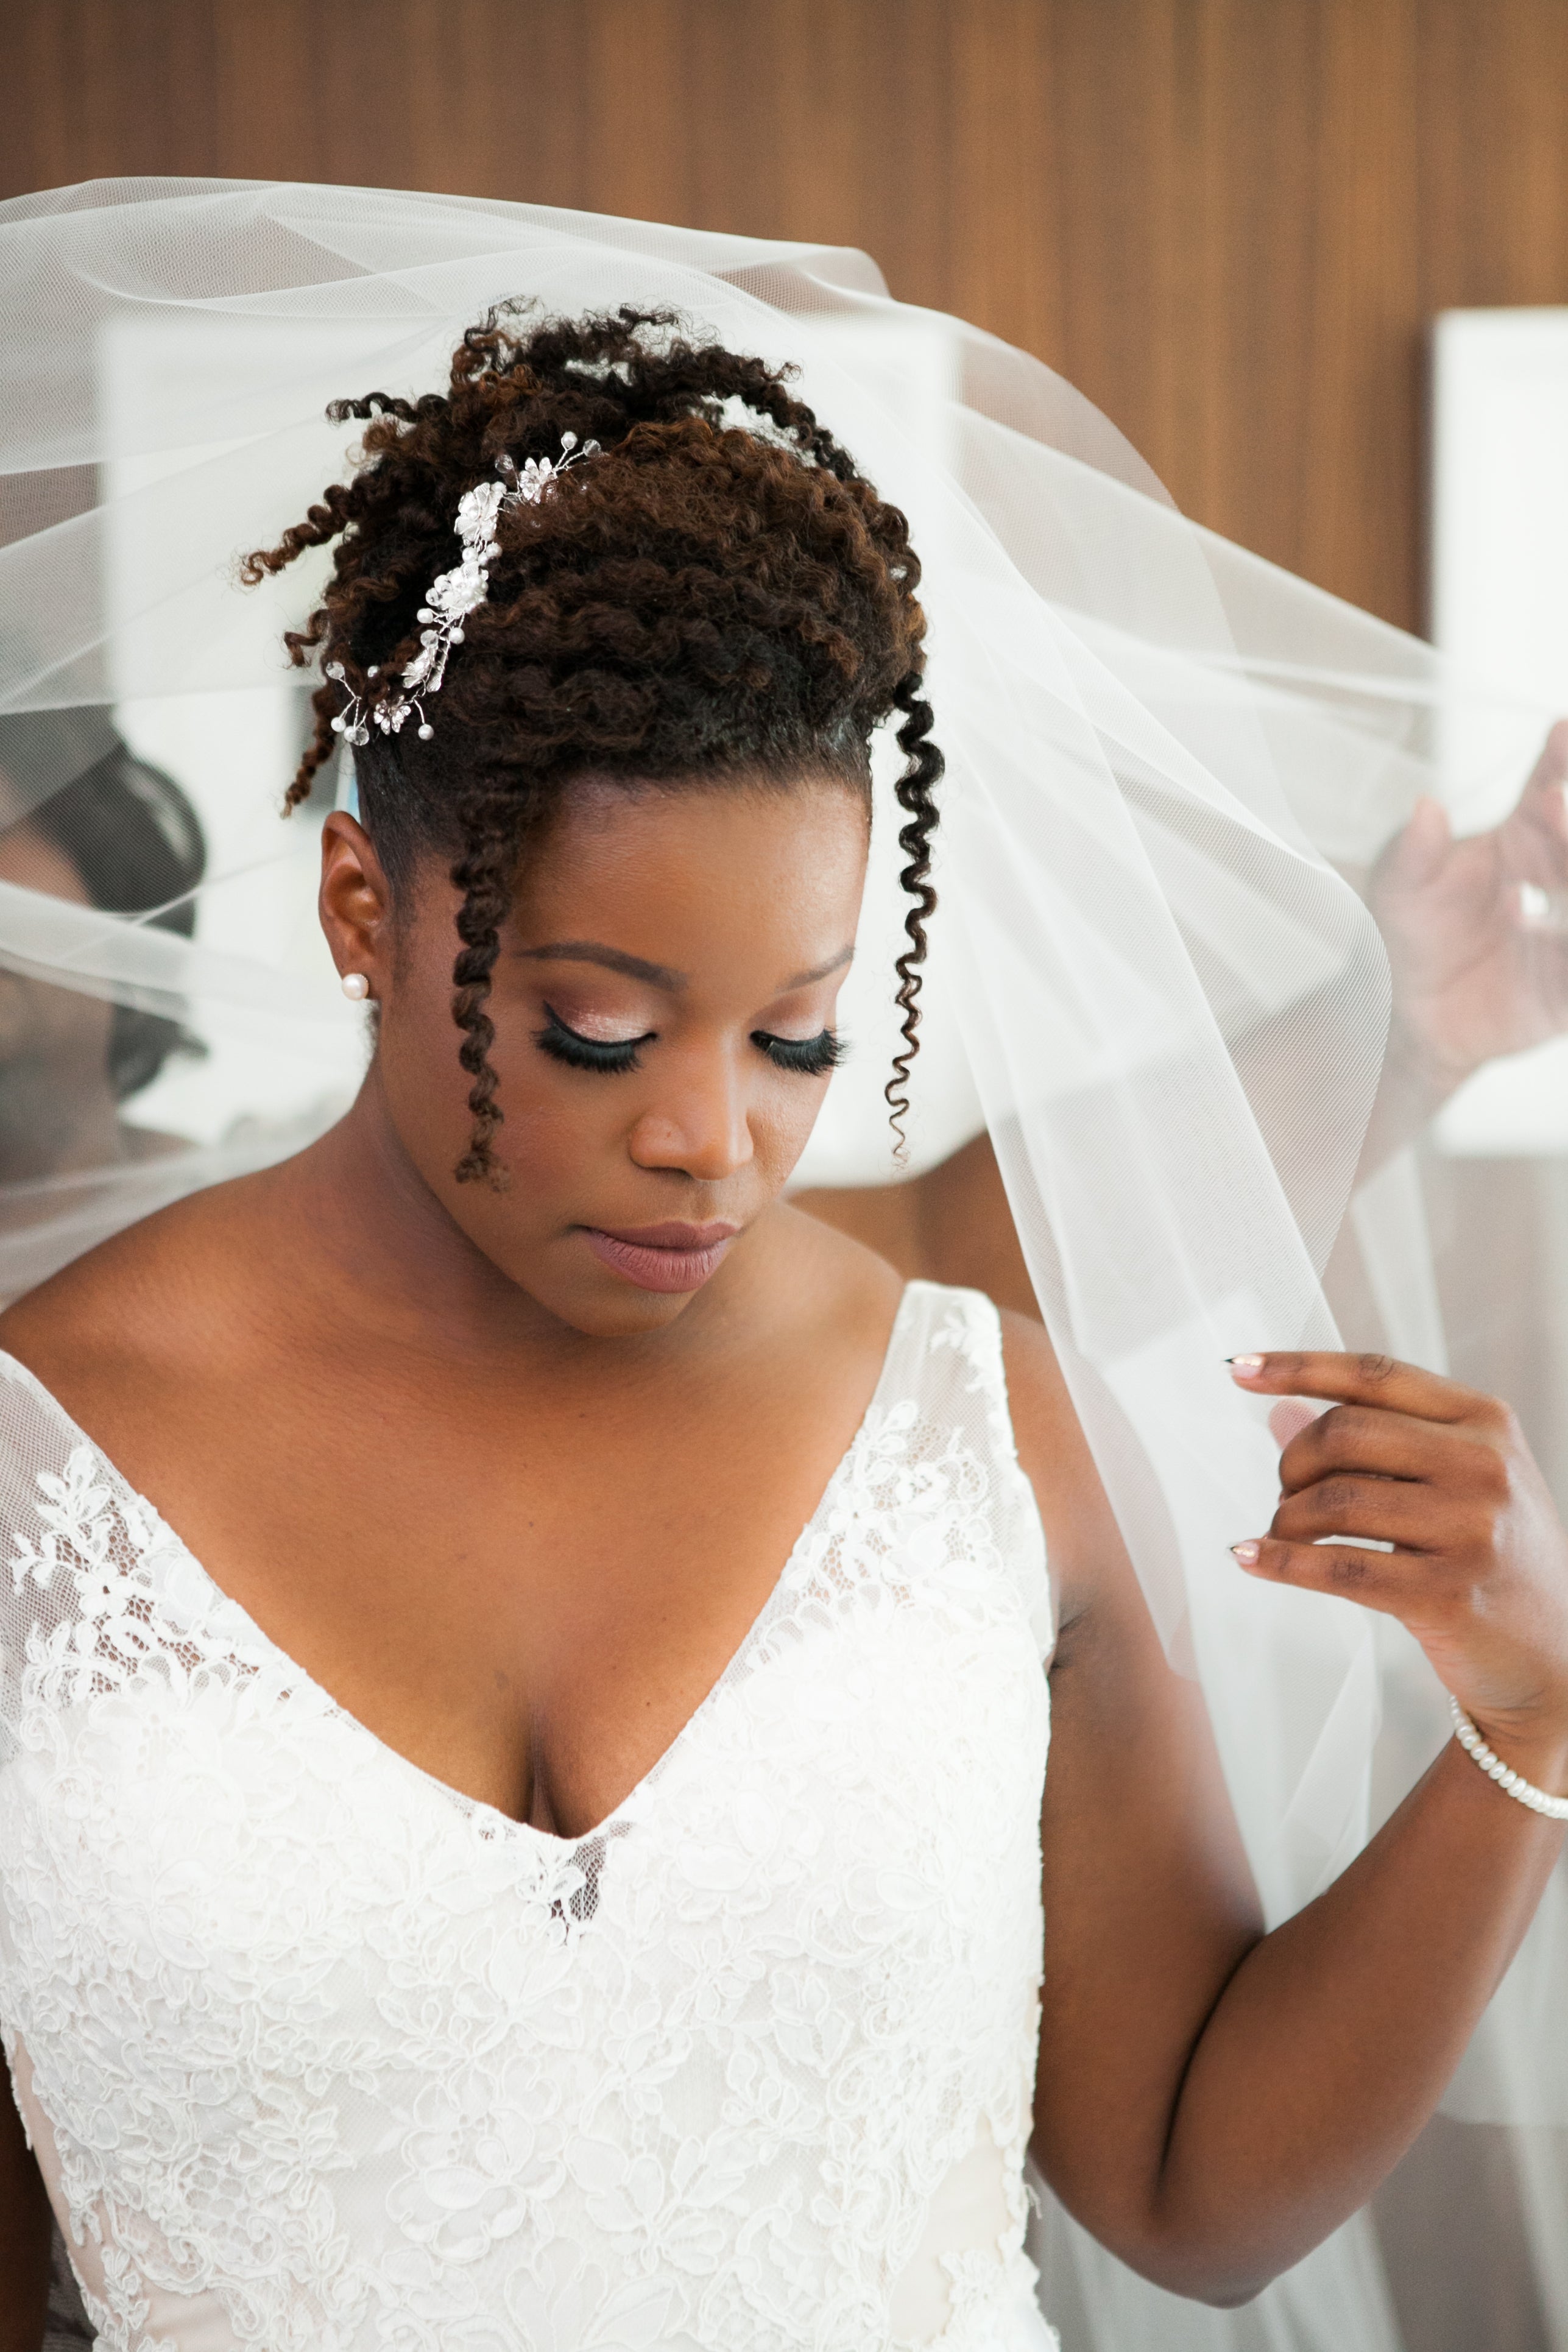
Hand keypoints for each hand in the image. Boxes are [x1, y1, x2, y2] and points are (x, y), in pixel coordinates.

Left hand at [1228, 1351, 1567, 1787]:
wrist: (1555, 1656)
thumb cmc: (1495, 1559)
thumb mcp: (1456, 1481)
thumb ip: (1378, 1440)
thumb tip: (1281, 1411)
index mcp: (1486, 1421)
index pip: (1375, 1376)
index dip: (1299, 1366)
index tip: (1242, 1368)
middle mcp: (1485, 1465)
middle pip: (1344, 1431)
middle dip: (1293, 1462)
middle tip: (1285, 1492)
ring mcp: (1471, 1529)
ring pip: (1334, 1500)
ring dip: (1285, 1518)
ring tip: (1282, 1533)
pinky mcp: (1448, 1594)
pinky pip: (1338, 1567)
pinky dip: (1281, 1561)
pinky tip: (1252, 1557)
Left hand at [1369, 721, 1567, 1090]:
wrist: (1413, 1014)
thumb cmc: (1413, 938)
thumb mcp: (1401, 892)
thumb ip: (1413, 853)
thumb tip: (1425, 807)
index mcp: (1523, 839)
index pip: (1547, 792)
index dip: (1559, 762)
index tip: (1560, 733)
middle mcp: (1557, 874)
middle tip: (1551, 806)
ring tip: (1562, 867)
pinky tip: (1556, 932)